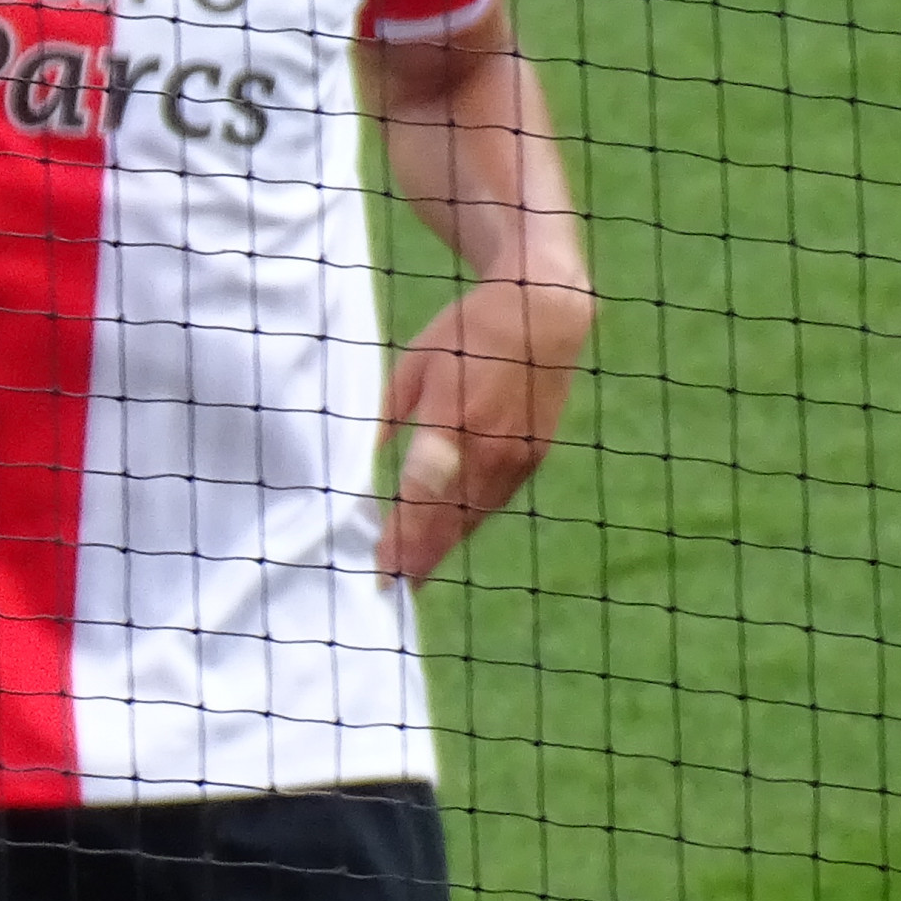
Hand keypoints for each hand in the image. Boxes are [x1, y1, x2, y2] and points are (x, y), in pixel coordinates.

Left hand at [374, 274, 592, 583]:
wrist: (541, 314)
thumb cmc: (465, 337)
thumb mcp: (413, 366)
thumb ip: (386, 416)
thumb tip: (359, 458)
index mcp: (452, 422)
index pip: (422, 493)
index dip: (402, 535)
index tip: (381, 565)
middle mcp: (489, 447)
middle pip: (449, 518)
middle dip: (418, 555)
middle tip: (391, 585)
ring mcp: (516, 457)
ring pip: (474, 517)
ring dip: (443, 548)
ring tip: (414, 575)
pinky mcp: (534, 458)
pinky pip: (494, 502)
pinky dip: (469, 524)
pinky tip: (447, 540)